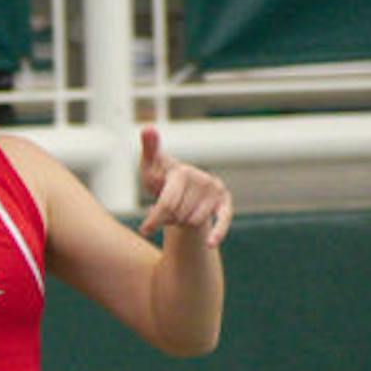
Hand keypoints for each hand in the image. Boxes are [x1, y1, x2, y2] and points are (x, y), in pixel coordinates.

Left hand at [137, 126, 232, 248]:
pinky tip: (209, 243)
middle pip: (178, 216)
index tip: (144, 230)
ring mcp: (215, 190)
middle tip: (167, 208)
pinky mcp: (225, 203)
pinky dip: (217, 232)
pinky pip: (223, 220)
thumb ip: (149, 149)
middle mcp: (202, 178)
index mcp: (182, 171)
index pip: (167, 203)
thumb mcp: (150, 166)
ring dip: (182, 223)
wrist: (180, 189)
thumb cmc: (161, 179)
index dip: (154, 219)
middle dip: (169, 218)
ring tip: (180, 209)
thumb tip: (147, 127)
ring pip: (193, 222)